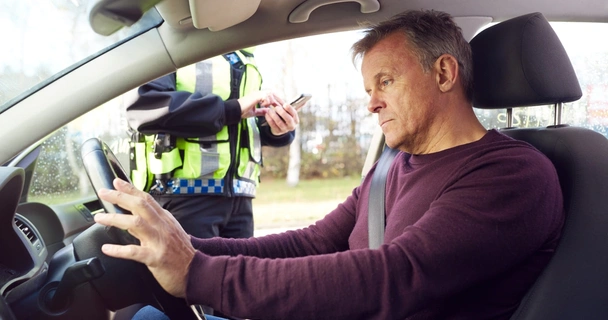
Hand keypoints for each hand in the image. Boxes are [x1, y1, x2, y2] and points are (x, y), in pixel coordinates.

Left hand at [93, 178, 194, 297]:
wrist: (195, 272)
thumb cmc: (181, 254)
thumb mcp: (169, 232)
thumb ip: (152, 223)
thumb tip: (131, 216)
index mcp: (165, 219)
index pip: (147, 199)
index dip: (131, 189)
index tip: (116, 182)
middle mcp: (162, 227)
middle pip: (140, 206)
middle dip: (120, 197)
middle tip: (103, 193)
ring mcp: (159, 241)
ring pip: (135, 224)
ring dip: (115, 219)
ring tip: (99, 218)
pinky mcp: (156, 258)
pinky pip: (134, 252)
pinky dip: (119, 250)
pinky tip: (107, 249)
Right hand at [238, 90, 284, 118]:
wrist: (235, 110)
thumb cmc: (242, 111)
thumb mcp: (254, 112)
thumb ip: (262, 111)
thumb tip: (268, 112)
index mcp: (258, 96)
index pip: (271, 96)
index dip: (276, 101)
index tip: (281, 107)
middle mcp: (258, 93)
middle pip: (273, 93)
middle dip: (278, 100)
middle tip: (282, 107)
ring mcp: (257, 93)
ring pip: (270, 94)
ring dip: (272, 101)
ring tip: (272, 107)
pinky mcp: (256, 95)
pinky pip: (266, 97)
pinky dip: (266, 102)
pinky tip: (263, 105)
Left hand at [264, 103, 299, 134]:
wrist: (279, 127)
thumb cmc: (284, 116)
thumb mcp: (287, 111)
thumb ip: (289, 104)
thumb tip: (302, 100)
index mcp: (295, 119)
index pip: (294, 114)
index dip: (290, 109)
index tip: (285, 104)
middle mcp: (291, 125)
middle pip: (288, 119)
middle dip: (282, 113)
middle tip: (276, 107)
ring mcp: (285, 130)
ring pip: (280, 123)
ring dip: (274, 116)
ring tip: (269, 110)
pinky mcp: (278, 132)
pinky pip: (273, 126)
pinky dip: (269, 120)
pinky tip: (267, 114)